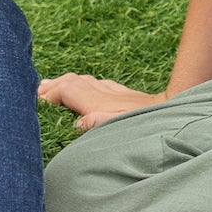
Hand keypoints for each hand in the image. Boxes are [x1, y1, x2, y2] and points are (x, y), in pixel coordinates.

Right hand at [37, 72, 168, 133]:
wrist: (175, 114)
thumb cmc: (148, 126)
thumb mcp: (121, 130)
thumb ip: (97, 126)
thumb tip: (77, 125)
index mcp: (98, 102)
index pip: (67, 91)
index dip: (49, 95)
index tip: (35, 101)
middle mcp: (104, 94)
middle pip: (72, 82)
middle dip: (52, 85)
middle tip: (35, 90)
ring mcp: (114, 92)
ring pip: (83, 80)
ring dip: (65, 82)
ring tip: (51, 85)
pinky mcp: (124, 94)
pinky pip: (97, 84)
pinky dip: (82, 83)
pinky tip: (83, 86)